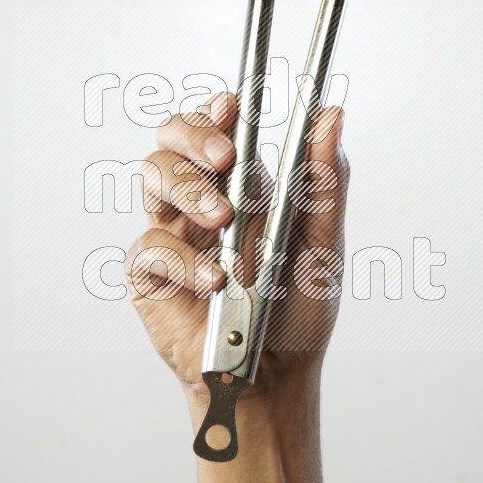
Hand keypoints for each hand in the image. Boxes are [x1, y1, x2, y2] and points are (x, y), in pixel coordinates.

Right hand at [125, 90, 348, 418]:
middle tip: (224, 157)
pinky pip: (150, 246)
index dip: (215, 110)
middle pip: (171, 139)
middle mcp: (200, 201)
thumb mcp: (324, 244)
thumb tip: (332, 116)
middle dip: (193, 136)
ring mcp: (172, 235)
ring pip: (153, 177)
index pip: (215, 128)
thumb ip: (325, 181)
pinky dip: (183, 259)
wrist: (276, 376)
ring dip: (188, 189)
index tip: (231, 106)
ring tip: (223, 219)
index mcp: (242, 185)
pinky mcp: (150, 275)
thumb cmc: (298, 310)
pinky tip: (213, 281)